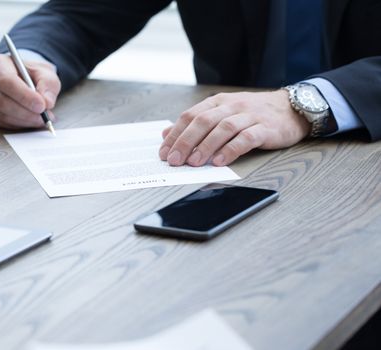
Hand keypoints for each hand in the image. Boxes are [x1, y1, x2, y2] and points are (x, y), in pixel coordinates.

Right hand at [0, 54, 60, 128]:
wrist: (24, 79)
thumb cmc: (32, 74)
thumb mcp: (45, 72)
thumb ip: (48, 84)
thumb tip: (47, 103)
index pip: (6, 81)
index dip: (24, 96)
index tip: (42, 106)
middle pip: (2, 101)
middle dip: (26, 112)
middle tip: (45, 116)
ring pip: (3, 115)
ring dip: (26, 120)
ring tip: (42, 119)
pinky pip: (4, 123)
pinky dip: (21, 125)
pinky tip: (32, 120)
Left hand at [159, 90, 310, 166]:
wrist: (291, 108)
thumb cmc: (253, 114)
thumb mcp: (222, 113)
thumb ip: (195, 123)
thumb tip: (167, 134)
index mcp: (218, 102)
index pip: (190, 116)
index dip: (175, 134)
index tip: (164, 152)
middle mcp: (232, 106)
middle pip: (204, 121)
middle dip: (186, 141)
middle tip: (175, 160)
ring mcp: (249, 116)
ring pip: (224, 128)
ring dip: (206, 146)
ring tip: (194, 162)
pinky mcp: (266, 128)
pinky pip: (246, 138)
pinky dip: (231, 150)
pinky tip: (220, 161)